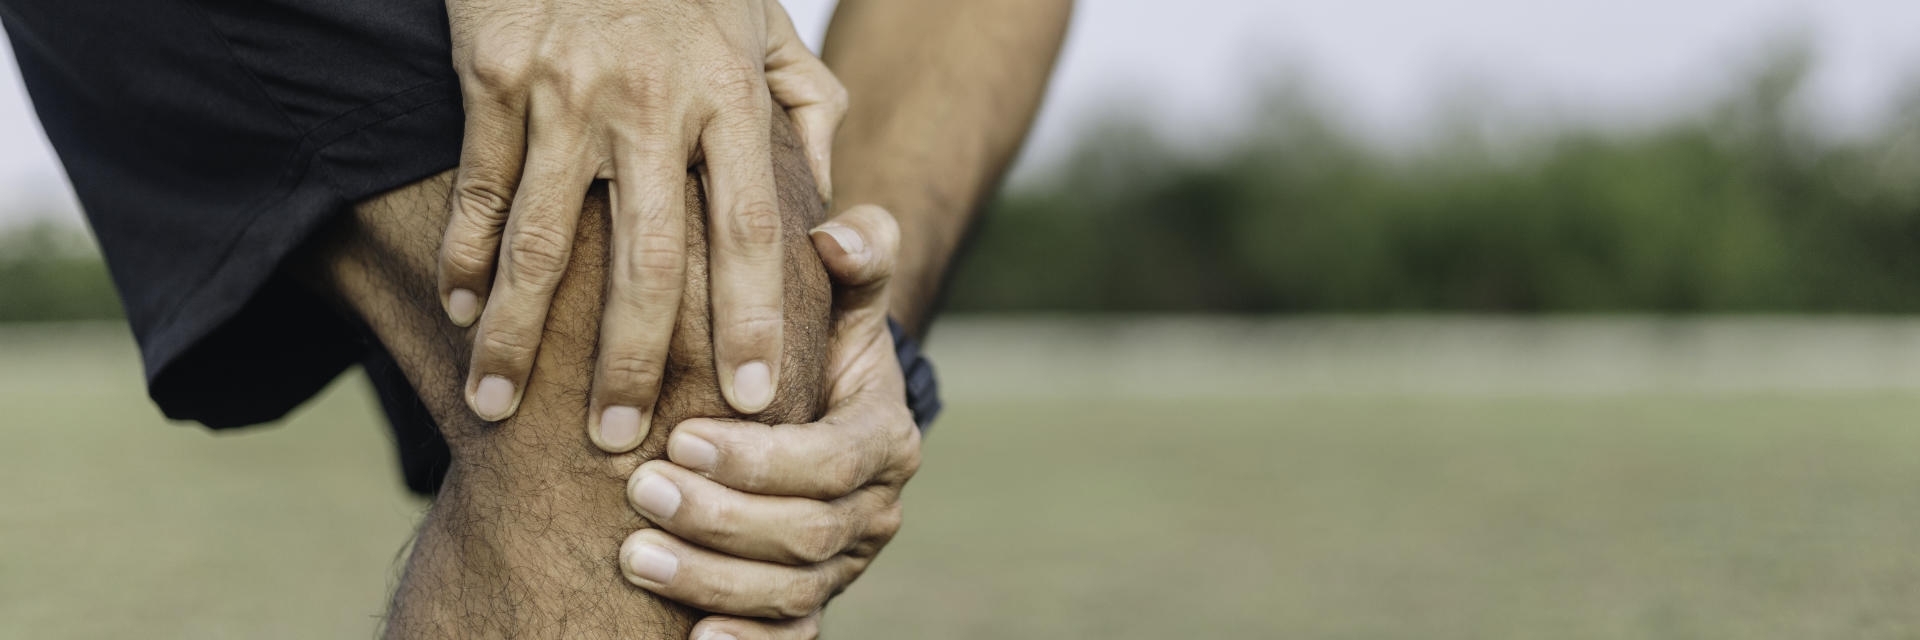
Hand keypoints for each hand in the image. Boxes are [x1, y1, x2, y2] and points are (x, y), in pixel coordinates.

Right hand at [436, 0, 848, 449]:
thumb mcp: (765, 24)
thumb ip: (806, 112)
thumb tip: (831, 209)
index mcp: (732, 96)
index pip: (752, 232)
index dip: (749, 322)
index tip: (748, 398)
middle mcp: (653, 101)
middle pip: (646, 259)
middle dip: (631, 360)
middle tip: (617, 440)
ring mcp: (567, 90)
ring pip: (539, 239)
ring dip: (516, 333)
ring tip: (497, 406)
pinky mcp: (494, 73)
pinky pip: (477, 187)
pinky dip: (461, 256)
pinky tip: (456, 312)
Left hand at [619, 205, 920, 638]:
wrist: (807, 411)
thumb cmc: (812, 342)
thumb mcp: (840, 297)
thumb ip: (855, 256)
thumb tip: (838, 234)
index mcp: (885, 437)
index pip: (834, 461)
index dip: (761, 459)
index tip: (682, 437)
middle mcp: (874, 509)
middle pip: (808, 535)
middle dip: (720, 519)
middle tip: (640, 492)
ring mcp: (844, 565)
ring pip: (789, 592)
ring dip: (710, 581)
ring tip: (632, 557)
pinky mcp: (810, 603)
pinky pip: (789, 638)